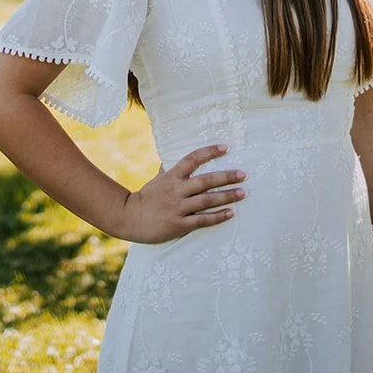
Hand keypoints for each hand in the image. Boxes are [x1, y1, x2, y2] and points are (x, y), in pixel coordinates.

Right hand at [120, 144, 245, 243]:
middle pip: (204, 181)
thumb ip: (168, 170)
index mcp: (171, 176)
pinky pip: (202, 220)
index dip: (209, 152)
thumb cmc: (146, 197)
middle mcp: (176, 190)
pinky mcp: (179, 224)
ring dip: (226, 196)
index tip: (226, 148)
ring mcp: (178, 207)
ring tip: (243, 193)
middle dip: (225, 177)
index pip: (192, 159)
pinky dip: (217, 217)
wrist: (129, 218)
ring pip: (206, 200)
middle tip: (243, 174)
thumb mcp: (157, 180)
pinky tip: (231, 213)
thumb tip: (173, 157)